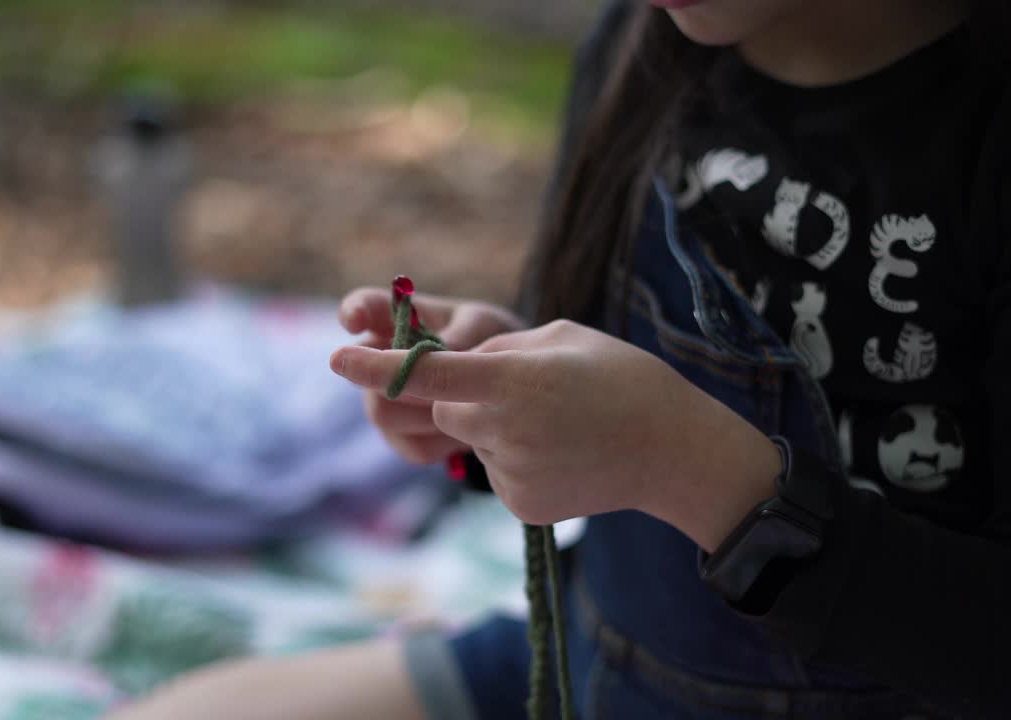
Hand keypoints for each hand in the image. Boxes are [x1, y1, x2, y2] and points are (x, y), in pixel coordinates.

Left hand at [330, 319, 782, 550]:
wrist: (675, 452)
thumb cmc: (623, 379)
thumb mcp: (560, 338)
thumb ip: (499, 348)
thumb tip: (455, 367)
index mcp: (513, 380)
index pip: (427, 372)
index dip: (377, 365)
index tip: (335, 356)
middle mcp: (504, 430)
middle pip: (446, 406)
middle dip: (465, 393)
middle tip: (526, 388)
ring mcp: (511, 474)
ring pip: (472, 438)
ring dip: (496, 425)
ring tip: (558, 424)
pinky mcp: (520, 505)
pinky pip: (494, 469)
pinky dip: (515, 457)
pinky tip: (560, 454)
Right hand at [337, 286, 525, 463]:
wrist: (507, 386)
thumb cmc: (490, 341)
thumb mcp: (486, 326)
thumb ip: (464, 334)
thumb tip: (443, 349)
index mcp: (399, 320)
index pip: (363, 308)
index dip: (354, 313)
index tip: (353, 322)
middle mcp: (381, 360)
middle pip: (366, 376)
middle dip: (406, 382)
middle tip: (445, 384)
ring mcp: (386, 401)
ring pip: (385, 414)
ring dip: (430, 414)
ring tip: (469, 405)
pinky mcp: (402, 438)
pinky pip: (413, 446)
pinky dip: (445, 441)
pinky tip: (468, 431)